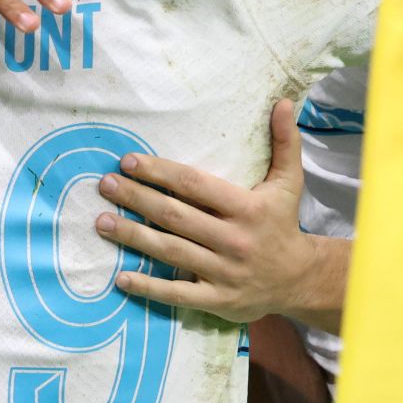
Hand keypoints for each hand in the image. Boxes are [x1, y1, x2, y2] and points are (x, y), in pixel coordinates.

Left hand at [95, 99, 318, 323]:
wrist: (300, 280)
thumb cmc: (283, 224)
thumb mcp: (289, 183)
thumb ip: (284, 142)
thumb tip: (283, 102)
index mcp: (247, 208)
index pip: (195, 185)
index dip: (160, 172)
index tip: (128, 161)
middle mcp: (234, 240)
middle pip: (176, 217)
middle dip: (137, 199)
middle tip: (105, 185)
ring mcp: (224, 273)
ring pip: (171, 252)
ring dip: (133, 237)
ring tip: (102, 222)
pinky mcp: (217, 301)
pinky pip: (177, 294)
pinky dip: (148, 287)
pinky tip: (120, 278)